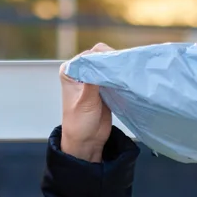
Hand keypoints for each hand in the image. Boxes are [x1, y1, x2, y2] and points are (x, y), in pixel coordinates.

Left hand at [59, 42, 114, 162]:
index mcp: (70, 71)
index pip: (88, 56)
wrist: (86, 141)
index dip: (101, 56)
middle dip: (111, 61)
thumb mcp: (85, 103)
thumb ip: (92, 83)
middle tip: (121, 69)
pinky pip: (115, 75)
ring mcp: (94, 78)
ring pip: (109, 64)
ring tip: (126, 73)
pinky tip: (127, 78)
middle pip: (100, 56)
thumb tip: (99, 65)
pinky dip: (120, 76)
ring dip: (117, 68)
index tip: (113, 63)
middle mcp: (81, 72)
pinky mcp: (105, 86)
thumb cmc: (78, 124)